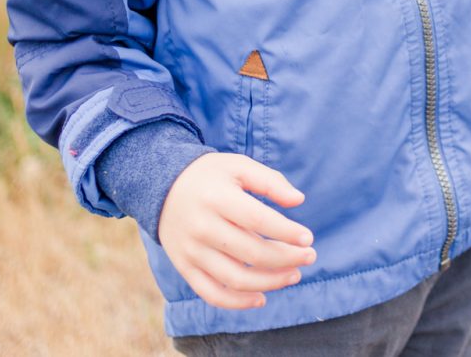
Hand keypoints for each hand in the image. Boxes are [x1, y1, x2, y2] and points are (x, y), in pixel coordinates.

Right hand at [157, 152, 316, 309]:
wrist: (161, 187)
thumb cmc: (209, 176)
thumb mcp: (238, 166)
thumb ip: (269, 181)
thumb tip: (298, 200)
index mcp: (217, 198)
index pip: (258, 220)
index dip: (287, 233)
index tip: (308, 238)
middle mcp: (202, 227)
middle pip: (252, 253)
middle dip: (287, 258)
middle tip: (309, 256)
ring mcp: (192, 251)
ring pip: (236, 278)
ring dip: (271, 282)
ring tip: (294, 275)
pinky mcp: (185, 267)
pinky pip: (212, 294)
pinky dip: (238, 303)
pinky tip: (261, 298)